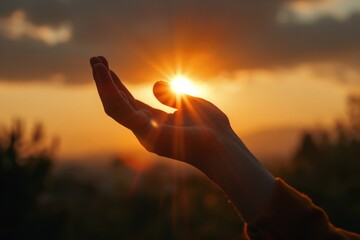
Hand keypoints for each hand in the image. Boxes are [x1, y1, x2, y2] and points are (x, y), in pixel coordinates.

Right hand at [90, 56, 236, 172]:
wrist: (222, 146)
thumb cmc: (210, 128)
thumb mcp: (189, 103)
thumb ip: (170, 96)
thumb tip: (154, 85)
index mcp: (154, 122)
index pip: (129, 102)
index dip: (117, 85)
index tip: (107, 66)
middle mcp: (145, 129)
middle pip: (118, 103)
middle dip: (105, 82)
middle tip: (95, 59)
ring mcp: (144, 133)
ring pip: (114, 106)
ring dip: (103, 84)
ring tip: (95, 62)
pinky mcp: (146, 133)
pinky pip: (121, 110)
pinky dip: (110, 91)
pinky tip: (103, 73)